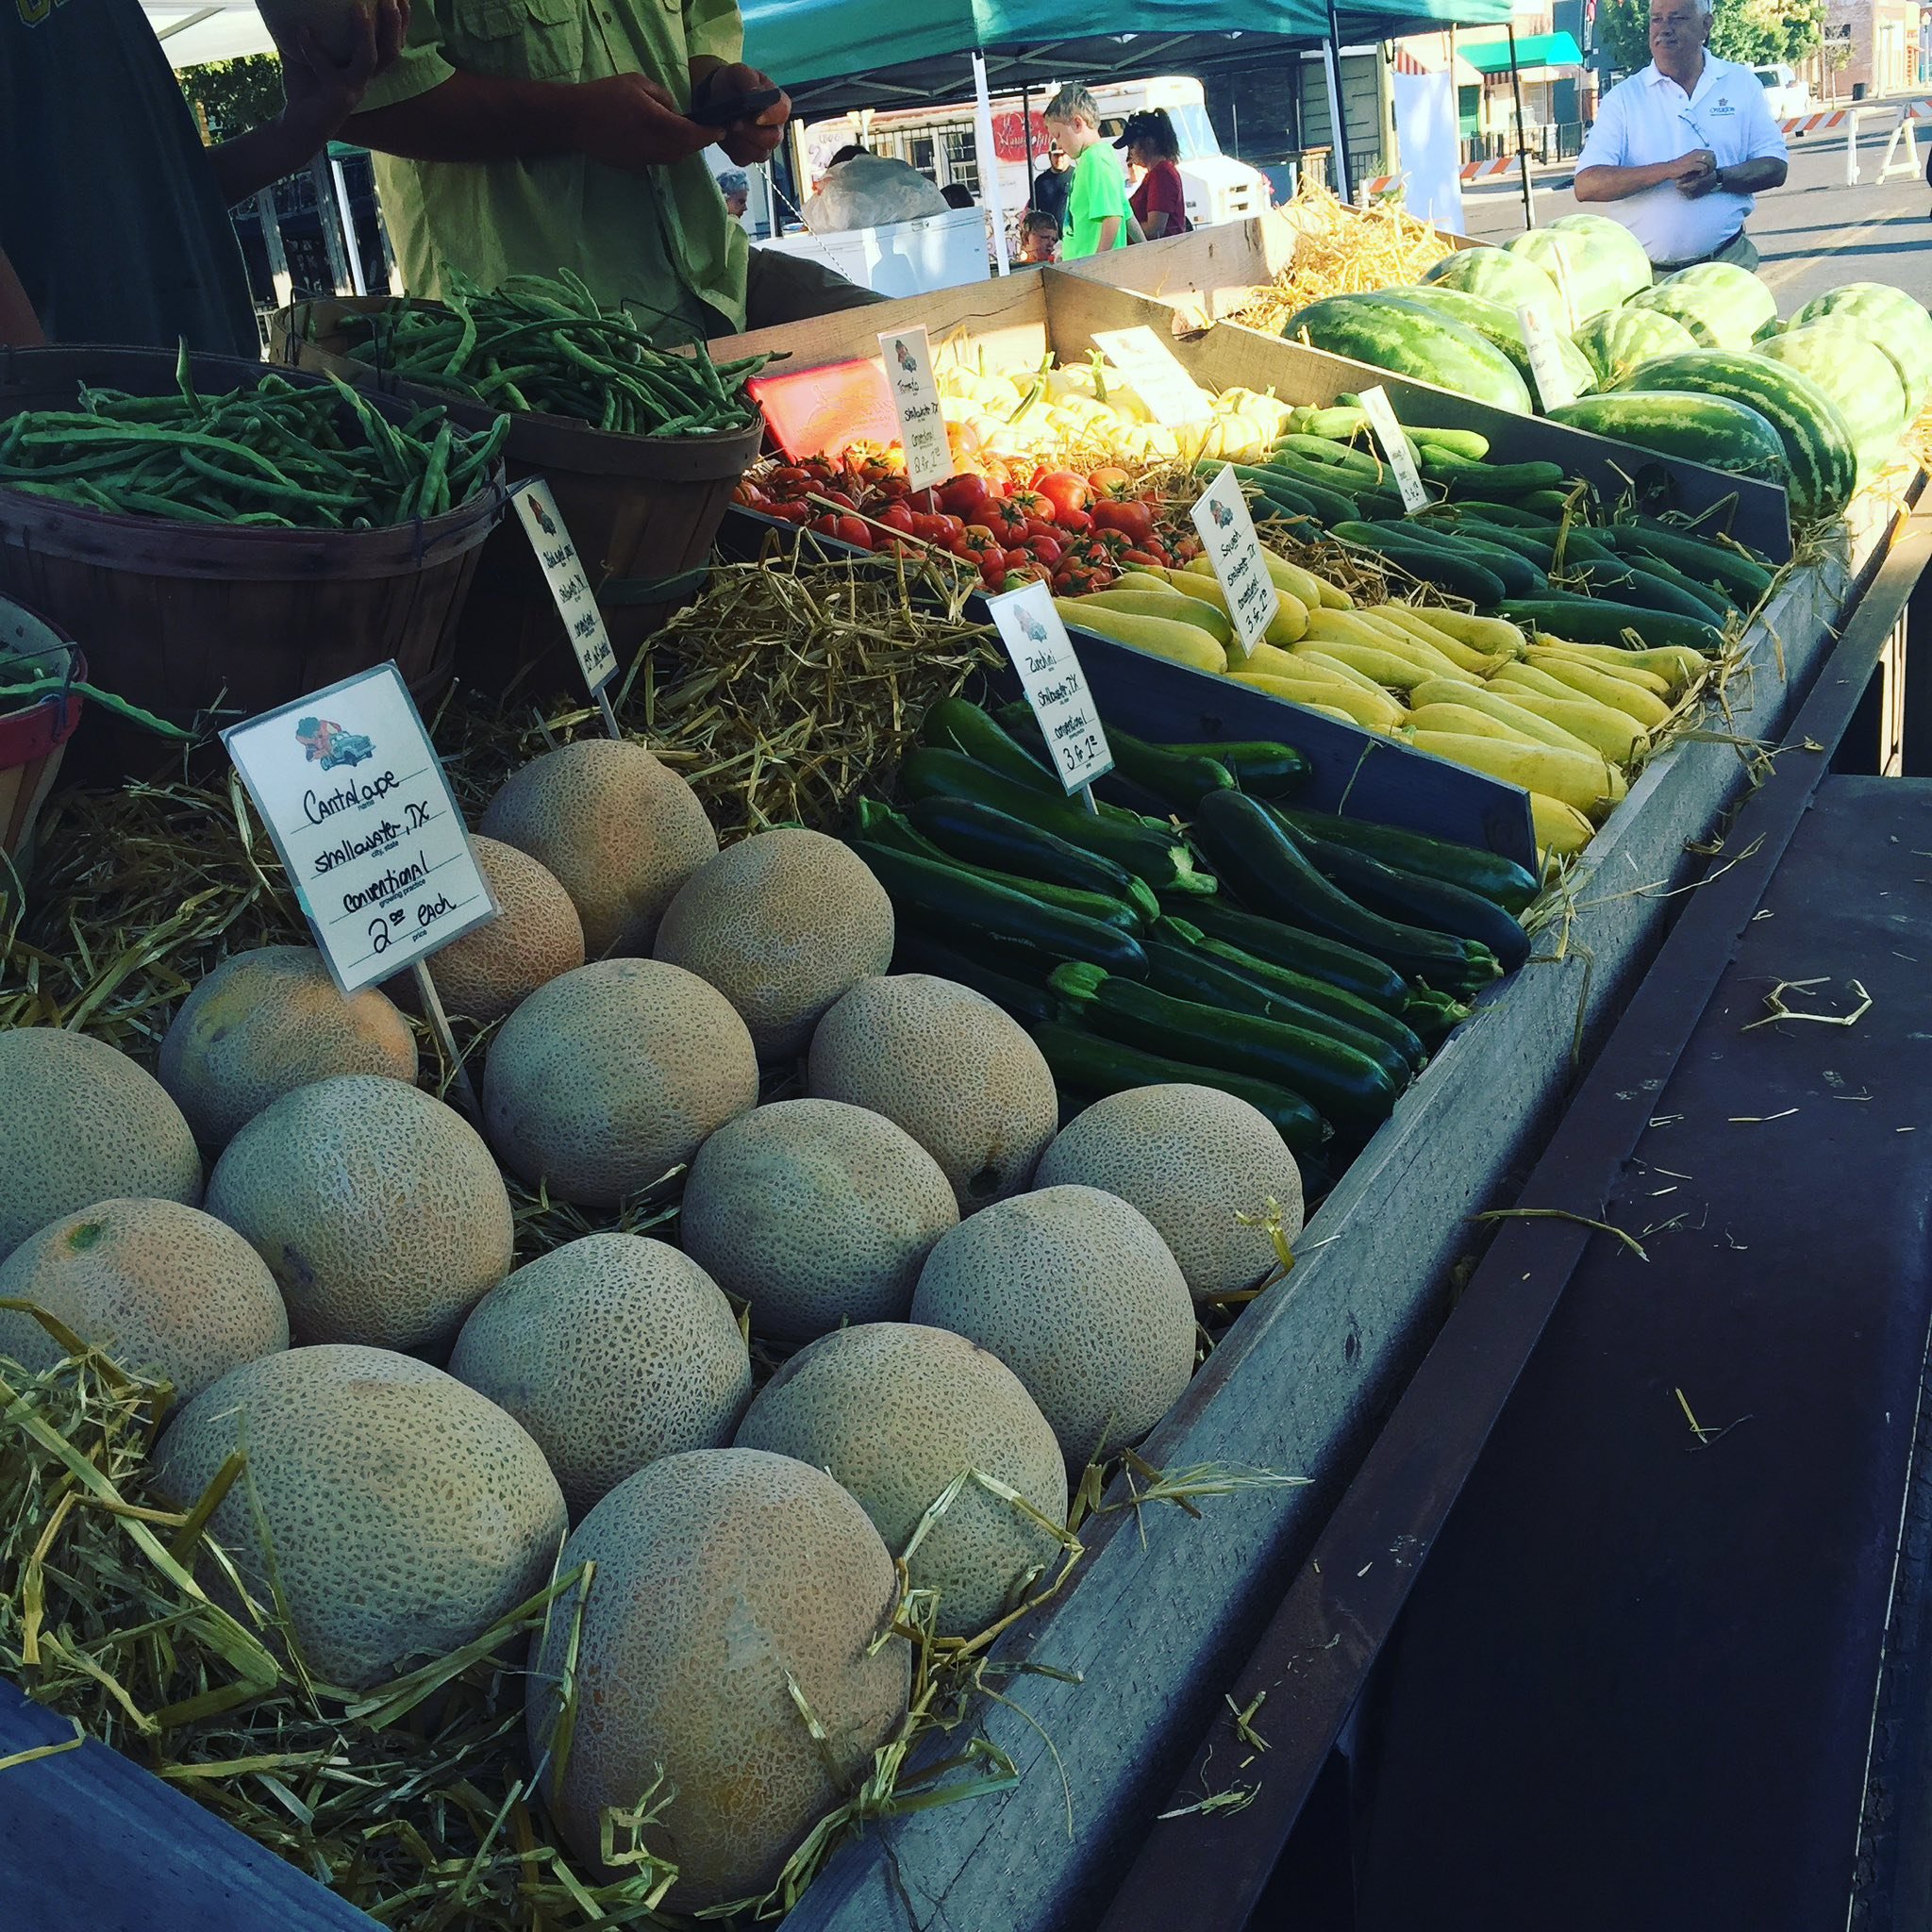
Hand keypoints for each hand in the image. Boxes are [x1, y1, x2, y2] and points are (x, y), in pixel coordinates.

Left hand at [280, 0, 408, 146]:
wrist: (296, 125)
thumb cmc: (305, 88)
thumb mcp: (306, 51)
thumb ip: (307, 28)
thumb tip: (291, 1)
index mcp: (364, 68)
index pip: (391, 43)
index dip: (402, 22)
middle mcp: (365, 78)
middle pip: (391, 50)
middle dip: (395, 24)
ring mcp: (354, 88)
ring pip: (370, 59)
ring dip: (366, 33)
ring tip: (359, 8)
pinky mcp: (337, 96)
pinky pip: (325, 66)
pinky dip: (311, 47)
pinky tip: (301, 31)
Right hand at [573, 73, 713, 169]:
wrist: (574, 120)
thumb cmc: (604, 95)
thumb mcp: (635, 82)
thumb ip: (661, 96)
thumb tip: (675, 111)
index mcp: (653, 121)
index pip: (690, 133)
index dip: (708, 134)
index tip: (721, 130)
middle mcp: (651, 145)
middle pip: (685, 150)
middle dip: (699, 142)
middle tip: (708, 133)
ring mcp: (642, 159)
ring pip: (673, 159)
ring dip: (685, 150)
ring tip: (689, 137)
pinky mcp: (634, 167)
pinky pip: (659, 161)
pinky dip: (668, 153)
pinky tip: (666, 143)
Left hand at [698, 61, 790, 166]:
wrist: (716, 95)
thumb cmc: (732, 83)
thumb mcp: (738, 72)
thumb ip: (749, 81)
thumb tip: (755, 95)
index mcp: (778, 104)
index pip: (783, 112)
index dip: (771, 116)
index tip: (756, 117)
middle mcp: (775, 127)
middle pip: (773, 139)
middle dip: (752, 133)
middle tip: (733, 122)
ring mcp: (763, 144)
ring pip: (760, 153)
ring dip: (741, 142)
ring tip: (727, 127)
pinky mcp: (748, 154)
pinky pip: (744, 159)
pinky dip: (732, 150)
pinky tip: (725, 136)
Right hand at [1671, 147, 1717, 193]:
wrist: (1668, 170)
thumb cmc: (1679, 168)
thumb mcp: (1690, 161)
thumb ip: (1699, 160)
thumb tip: (1708, 164)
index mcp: (1697, 151)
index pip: (1712, 153)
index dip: (1713, 161)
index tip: (1709, 168)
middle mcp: (1697, 153)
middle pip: (1712, 156)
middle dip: (1712, 165)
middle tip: (1707, 172)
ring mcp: (1694, 158)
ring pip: (1709, 161)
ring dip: (1708, 169)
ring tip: (1703, 174)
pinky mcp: (1691, 165)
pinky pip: (1703, 167)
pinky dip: (1703, 172)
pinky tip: (1699, 175)